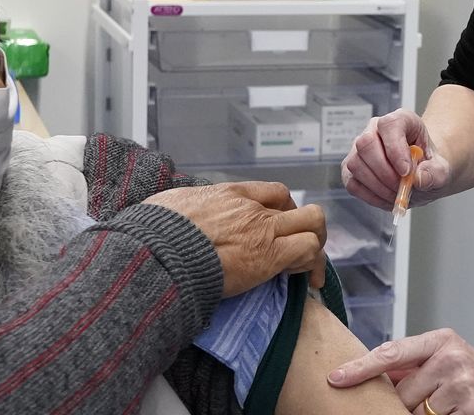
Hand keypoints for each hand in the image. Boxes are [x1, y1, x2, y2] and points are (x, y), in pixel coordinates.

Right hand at [144, 181, 326, 296]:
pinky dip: (313, 265)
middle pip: (301, 208)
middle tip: (301, 249)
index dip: (285, 209)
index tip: (281, 226)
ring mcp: (264, 230)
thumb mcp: (173, 204)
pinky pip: (308, 252)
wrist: (160, 251)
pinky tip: (309, 281)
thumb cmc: (158, 231)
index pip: (275, 192)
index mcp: (231, 194)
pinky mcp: (270, 256)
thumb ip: (188, 208)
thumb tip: (179, 215)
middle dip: (308, 228)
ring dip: (316, 247)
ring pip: (314, 226)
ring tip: (310, 270)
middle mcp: (253, 208)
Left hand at [327, 329, 473, 414]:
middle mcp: (452, 358)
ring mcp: (462, 385)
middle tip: (434, 401)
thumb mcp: (448, 360)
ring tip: (452, 407)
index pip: (391, 353)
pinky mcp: (471, 411)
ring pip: (417, 412)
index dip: (360, 368)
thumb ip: (413, 365)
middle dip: (408, 403)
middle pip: (402, 392)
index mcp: (442, 340)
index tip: (335, 378)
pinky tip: (460, 414)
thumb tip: (368, 372)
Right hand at [341, 109, 450, 210]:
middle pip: (365, 144)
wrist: (421, 175)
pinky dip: (370, 196)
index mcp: (400, 120)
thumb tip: (418, 179)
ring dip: (378, 186)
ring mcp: (358, 149)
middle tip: (401, 187)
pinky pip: (352, 183)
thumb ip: (435, 173)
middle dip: (385, 172)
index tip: (406, 172)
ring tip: (397, 193)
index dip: (395, 149)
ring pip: (355, 165)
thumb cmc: (429, 166)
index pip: (389, 125)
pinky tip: (386, 197)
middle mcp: (374, 130)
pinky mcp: (350, 169)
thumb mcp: (442, 170)